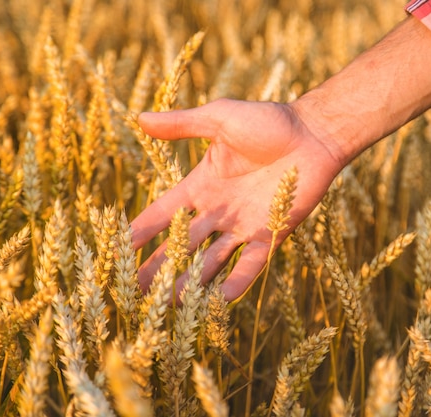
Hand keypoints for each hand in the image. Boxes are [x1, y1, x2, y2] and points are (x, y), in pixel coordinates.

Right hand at [131, 98, 345, 299]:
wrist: (313, 133)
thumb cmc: (267, 121)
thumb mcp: (219, 118)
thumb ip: (183, 124)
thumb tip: (140, 118)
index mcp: (201, 186)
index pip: (162, 213)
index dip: (141, 230)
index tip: (117, 248)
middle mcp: (218, 211)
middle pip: (181, 245)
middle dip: (158, 267)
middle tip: (133, 291)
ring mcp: (243, 226)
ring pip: (210, 261)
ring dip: (190, 282)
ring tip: (166, 305)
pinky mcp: (271, 234)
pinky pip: (250, 264)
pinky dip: (236, 283)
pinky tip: (218, 303)